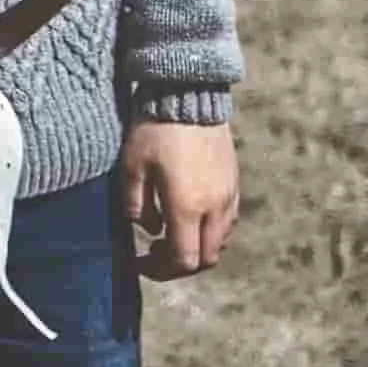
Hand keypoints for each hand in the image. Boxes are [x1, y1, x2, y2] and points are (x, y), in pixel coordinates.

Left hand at [119, 120, 239, 279]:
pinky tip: (189, 218)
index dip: (159, 270)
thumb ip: (136, 204)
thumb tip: (148, 228)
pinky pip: (227, 223)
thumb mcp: (131, 166)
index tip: (137, 263)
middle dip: (179, 265)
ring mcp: (229, 197)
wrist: (190, 96)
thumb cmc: (154, 130)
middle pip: (206, 259)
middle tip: (152, 254)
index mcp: (187, 207)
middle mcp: (215, 209)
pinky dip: (209, 233)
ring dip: (196, 249)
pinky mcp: (235, 184)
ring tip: (169, 236)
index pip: (182, 260)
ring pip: (220, 243)